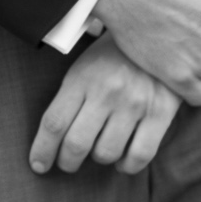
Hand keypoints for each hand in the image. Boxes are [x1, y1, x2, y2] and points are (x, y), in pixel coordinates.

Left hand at [30, 36, 181, 174]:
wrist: (162, 35)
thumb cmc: (116, 55)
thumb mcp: (85, 64)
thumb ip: (71, 95)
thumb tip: (55, 134)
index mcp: (82, 78)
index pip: (54, 122)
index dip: (43, 149)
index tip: (38, 165)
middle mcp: (106, 92)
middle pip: (77, 143)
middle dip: (68, 162)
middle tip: (68, 164)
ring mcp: (134, 104)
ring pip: (106, 153)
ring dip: (100, 159)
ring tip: (100, 153)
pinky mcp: (160, 114)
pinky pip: (139, 155)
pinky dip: (127, 166)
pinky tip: (123, 162)